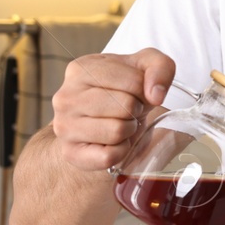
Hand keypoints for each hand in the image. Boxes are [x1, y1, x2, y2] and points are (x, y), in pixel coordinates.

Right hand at [49, 49, 175, 171]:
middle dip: (135, 110)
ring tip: (119, 123)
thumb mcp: (144, 67)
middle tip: (127, 110)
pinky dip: (120, 151)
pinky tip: (113, 141)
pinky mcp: (70, 153)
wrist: (100, 121)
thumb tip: (155, 95)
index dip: (144, 90)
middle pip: (125, 106)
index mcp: (81, 68)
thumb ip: (160, 67)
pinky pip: (109, 156)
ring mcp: (64, 126)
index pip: (134, 81)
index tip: (134, 93)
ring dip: (129, 130)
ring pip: (117, 131)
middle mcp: (65, 96)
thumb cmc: (122, 91)